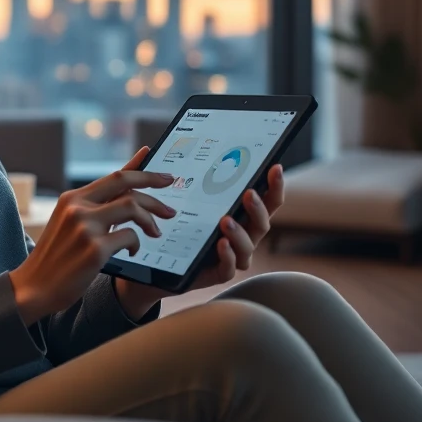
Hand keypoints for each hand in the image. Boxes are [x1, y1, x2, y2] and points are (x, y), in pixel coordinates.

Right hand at [8, 146, 175, 324]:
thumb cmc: (55, 257)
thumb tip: (124, 192)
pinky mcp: (94, 249)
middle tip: (170, 202)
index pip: (114, 176)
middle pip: (126, 184)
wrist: (34, 287)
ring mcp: (85, 227)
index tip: (160, 168)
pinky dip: (136, 243)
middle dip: (154, 187)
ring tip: (156, 231)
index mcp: (72, 198)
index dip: (140, 168)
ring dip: (150, 219)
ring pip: (132, 207)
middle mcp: (78, 207)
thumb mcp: (69, 223)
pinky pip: (129, 237)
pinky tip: (132, 251)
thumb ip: (94, 207)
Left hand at [113, 162, 286, 315]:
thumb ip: (153, 177)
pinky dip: (228, 256)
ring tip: (226, 221)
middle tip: (248, 193)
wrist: (148, 264)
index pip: (263, 198)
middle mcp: (238, 233)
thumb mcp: (157, 199)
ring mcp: (230, 254)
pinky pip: (230, 268)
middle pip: (262, 222)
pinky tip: (220, 244)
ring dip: (240, 233)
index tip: (274, 166)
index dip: (273, 184)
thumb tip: (146, 149)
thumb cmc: (162, 227)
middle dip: (259, 207)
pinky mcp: (216, 273)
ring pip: (249, 247)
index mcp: (234, 211)